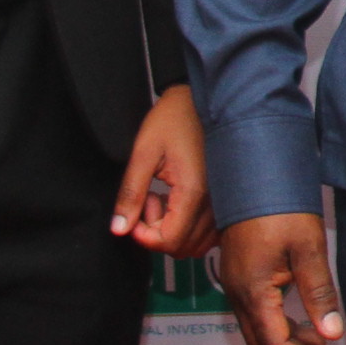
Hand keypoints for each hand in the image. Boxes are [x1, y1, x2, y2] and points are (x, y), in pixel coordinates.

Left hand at [109, 85, 214, 259]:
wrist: (204, 97)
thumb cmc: (175, 117)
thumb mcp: (143, 153)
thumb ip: (130, 193)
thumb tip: (119, 228)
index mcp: (194, 192)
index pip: (170, 241)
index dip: (145, 237)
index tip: (133, 216)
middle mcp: (215, 202)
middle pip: (184, 247)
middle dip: (158, 233)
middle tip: (147, 202)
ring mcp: (223, 200)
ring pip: (198, 243)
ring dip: (175, 231)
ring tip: (163, 199)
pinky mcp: (225, 196)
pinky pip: (210, 231)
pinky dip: (190, 227)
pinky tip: (178, 201)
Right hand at [220, 212, 343, 344]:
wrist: (252, 173)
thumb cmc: (280, 206)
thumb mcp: (308, 249)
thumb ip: (319, 293)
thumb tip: (331, 334)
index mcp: (253, 293)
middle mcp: (239, 297)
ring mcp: (238, 289)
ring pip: (263, 336)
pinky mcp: (244, 280)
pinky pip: (262, 318)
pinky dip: (286, 332)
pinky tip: (310, 333)